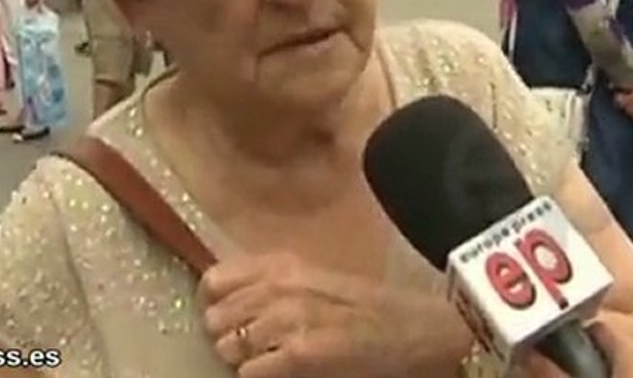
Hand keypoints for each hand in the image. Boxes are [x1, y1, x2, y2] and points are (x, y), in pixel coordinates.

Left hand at [200, 253, 466, 377]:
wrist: (418, 329)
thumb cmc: (370, 308)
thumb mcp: (317, 280)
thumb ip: (274, 283)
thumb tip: (225, 300)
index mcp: (284, 265)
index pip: (215, 279)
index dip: (214, 303)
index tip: (227, 318)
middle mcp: (281, 286)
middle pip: (215, 317)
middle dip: (227, 336)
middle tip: (252, 347)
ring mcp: (289, 319)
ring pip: (227, 347)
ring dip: (241, 360)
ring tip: (270, 361)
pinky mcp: (300, 354)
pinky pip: (249, 373)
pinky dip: (258, 377)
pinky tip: (283, 372)